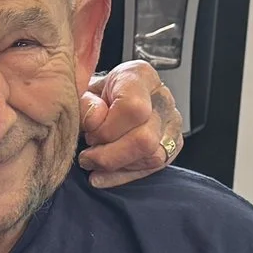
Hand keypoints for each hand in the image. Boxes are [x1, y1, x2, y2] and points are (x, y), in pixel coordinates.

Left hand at [79, 61, 184, 186]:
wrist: (103, 99)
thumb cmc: (92, 96)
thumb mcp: (79, 93)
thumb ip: (83, 103)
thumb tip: (95, 119)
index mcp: (140, 76)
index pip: (134, 108)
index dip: (107, 129)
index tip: (89, 132)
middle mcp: (161, 97)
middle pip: (146, 139)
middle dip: (110, 154)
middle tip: (88, 153)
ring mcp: (171, 121)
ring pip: (153, 156)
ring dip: (117, 166)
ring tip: (94, 161)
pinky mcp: (173, 143)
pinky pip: (154, 167)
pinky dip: (124, 175)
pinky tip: (102, 176)